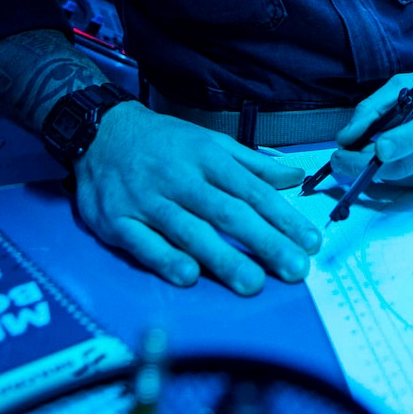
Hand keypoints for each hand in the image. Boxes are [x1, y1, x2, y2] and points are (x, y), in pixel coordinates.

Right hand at [73, 102, 320, 293]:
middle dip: (265, 242)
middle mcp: (182, 179)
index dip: (284, 217)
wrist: (102, 132)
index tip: (310, 241)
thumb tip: (296, 176)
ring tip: (253, 282)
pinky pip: (144, 243)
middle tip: (294, 269)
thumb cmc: (165, 142)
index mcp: (209, 158)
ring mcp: (150, 201)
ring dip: (223, 257)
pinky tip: (189, 276)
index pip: (253, 191)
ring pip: (191, 230)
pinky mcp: (120, 221)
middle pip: (229, 212)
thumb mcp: (211, 143)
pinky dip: (166, 258)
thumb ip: (253, 164)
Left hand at [330, 59, 412, 189]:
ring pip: (404, 175)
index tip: (379, 148)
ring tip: (355, 153)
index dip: (405, 139)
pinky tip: (384, 158)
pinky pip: (409, 182)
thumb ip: (375, 107)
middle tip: (339, 159)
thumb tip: (347, 138)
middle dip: (369, 164)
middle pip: (411, 162)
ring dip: (374, 168)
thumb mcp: (407, 83)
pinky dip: (389, 172)